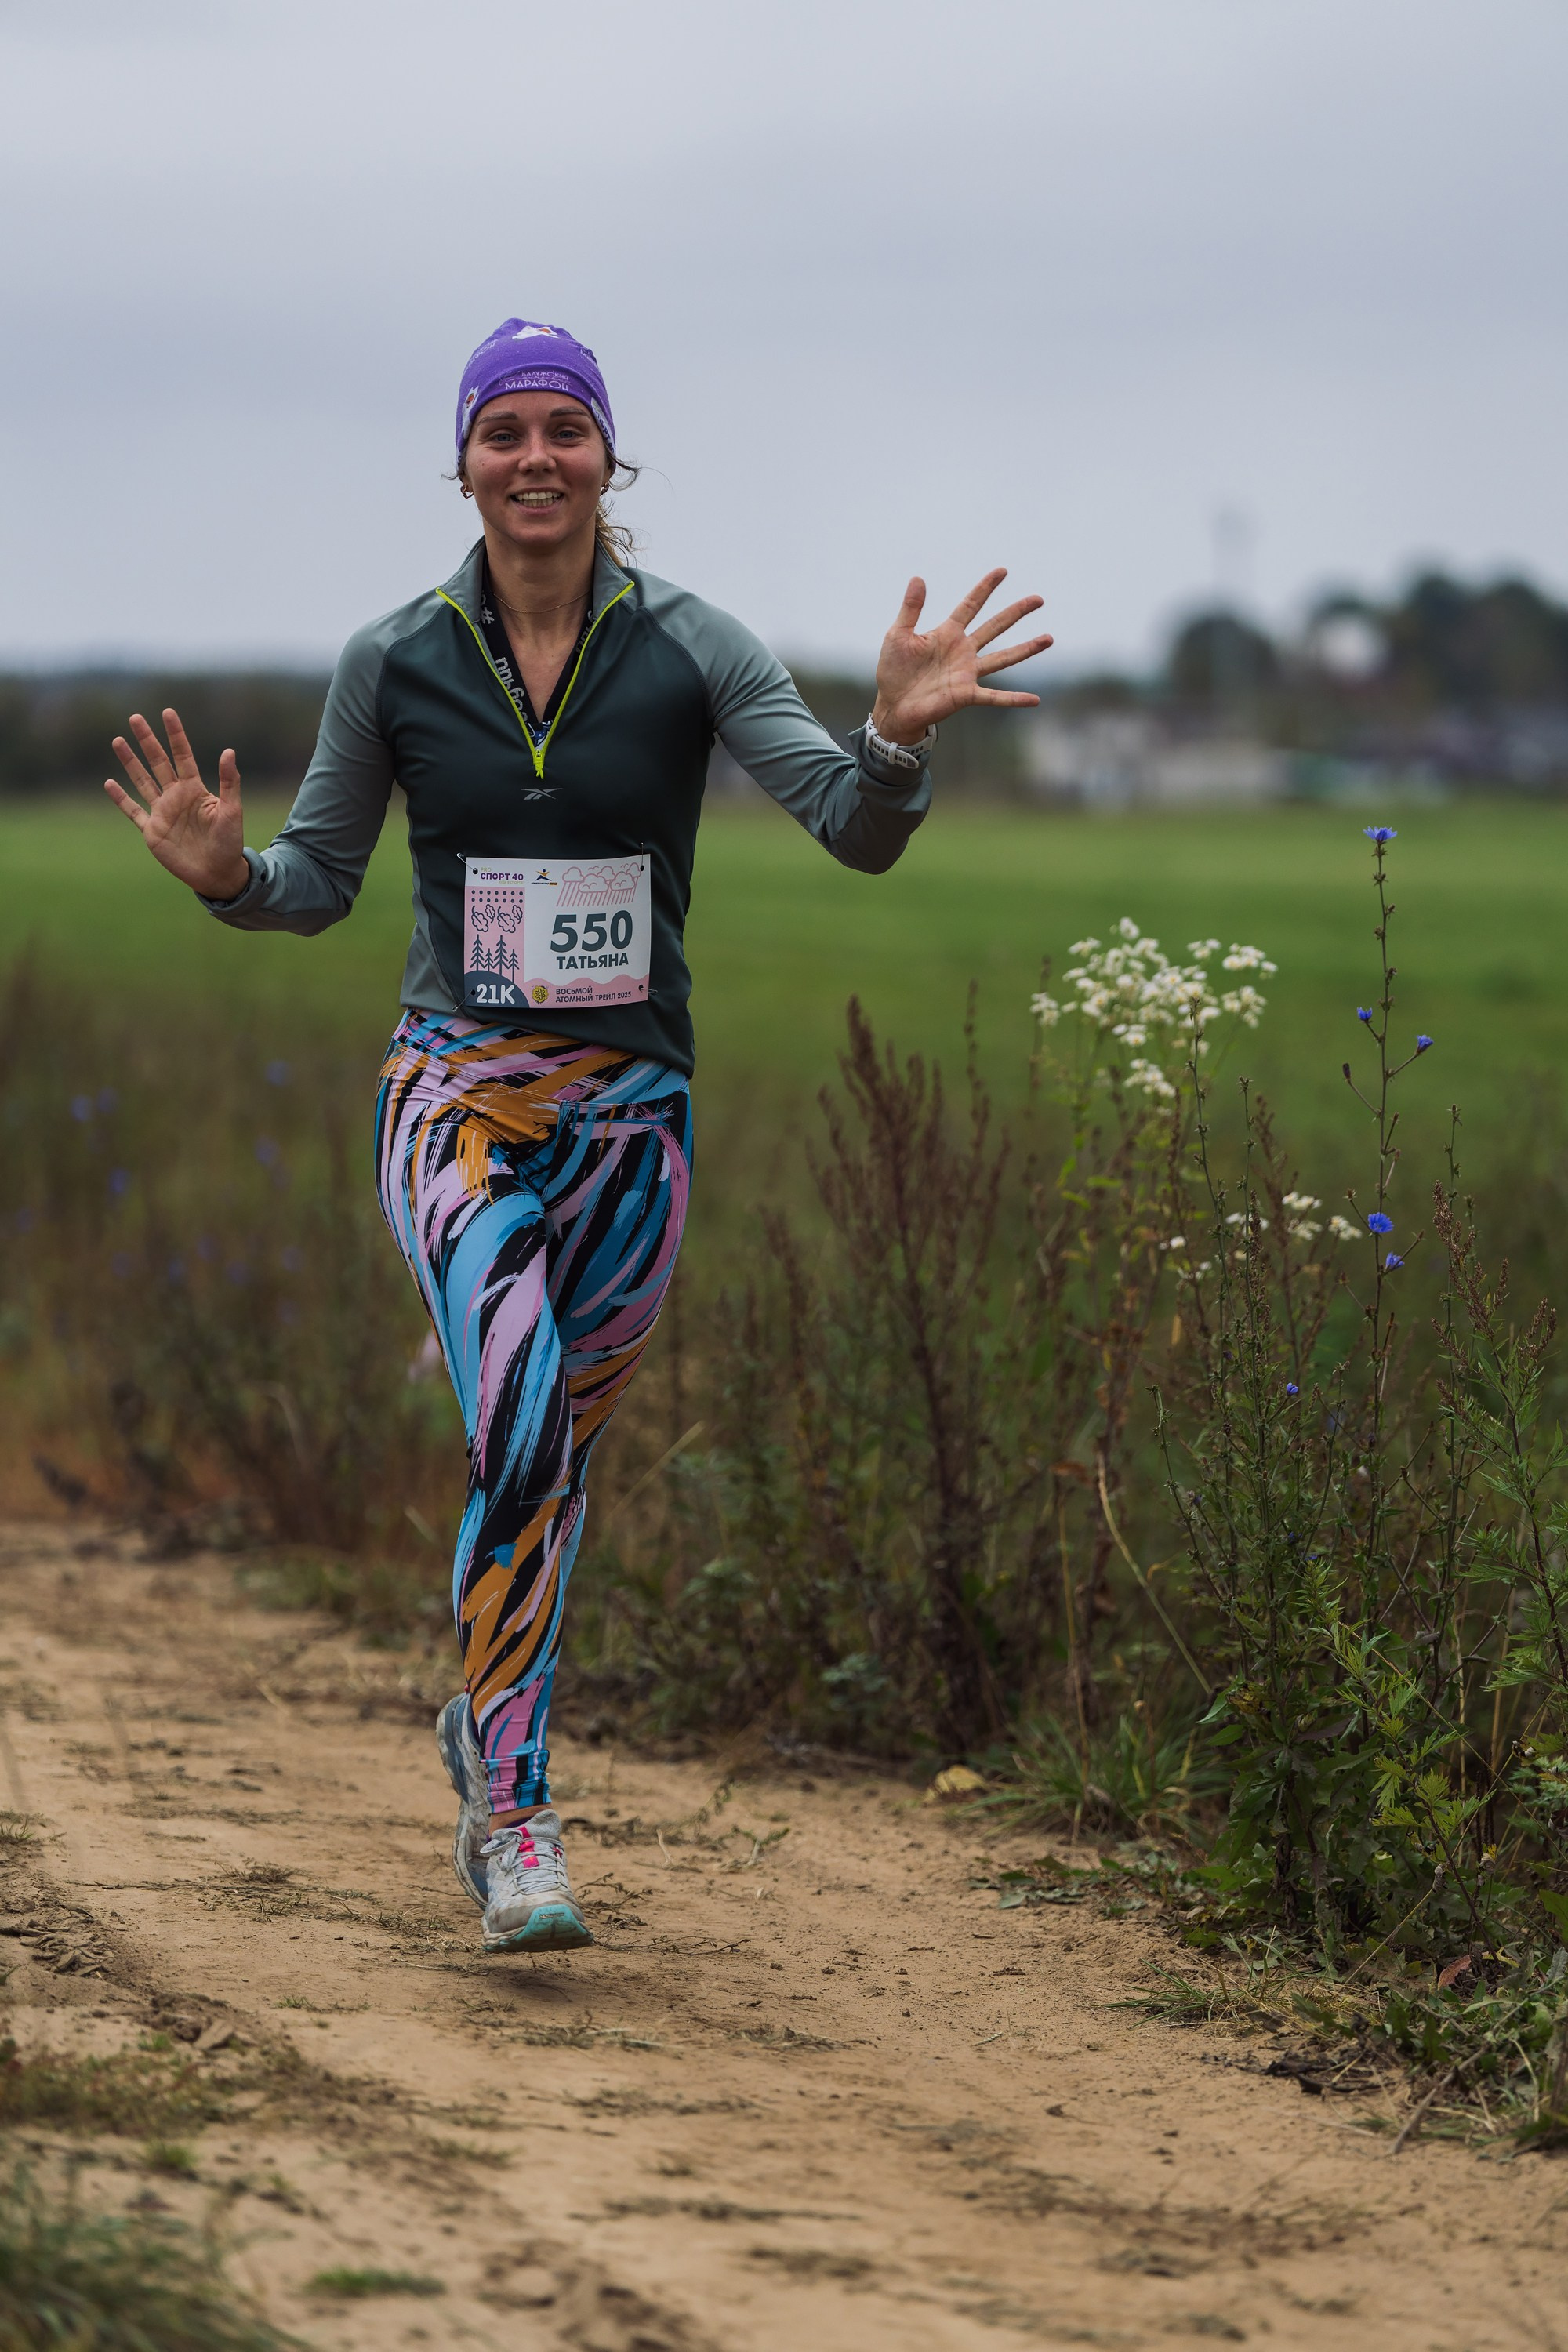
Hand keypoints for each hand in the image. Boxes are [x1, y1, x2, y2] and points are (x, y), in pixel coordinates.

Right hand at [104, 707, 249, 900]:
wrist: (218, 873)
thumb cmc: (229, 842)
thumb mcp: (231, 810)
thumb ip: (229, 782)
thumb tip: (229, 751)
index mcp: (195, 789)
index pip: (182, 755)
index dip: (175, 734)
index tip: (167, 712)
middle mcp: (176, 796)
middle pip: (158, 762)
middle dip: (147, 740)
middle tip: (135, 718)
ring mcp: (162, 812)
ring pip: (142, 781)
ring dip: (130, 762)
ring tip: (118, 740)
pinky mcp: (152, 830)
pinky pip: (133, 811)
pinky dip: (121, 798)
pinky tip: (109, 783)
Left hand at [871, 568, 1052, 746]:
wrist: (892, 705)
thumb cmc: (893, 670)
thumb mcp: (898, 635)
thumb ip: (911, 608)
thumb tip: (918, 577)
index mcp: (947, 633)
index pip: (971, 605)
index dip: (985, 588)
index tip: (1002, 571)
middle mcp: (963, 651)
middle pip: (995, 626)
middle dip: (1016, 612)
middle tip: (1038, 599)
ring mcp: (967, 673)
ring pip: (1004, 658)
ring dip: (1027, 649)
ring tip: (1049, 638)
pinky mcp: (966, 695)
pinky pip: (995, 697)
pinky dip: (1014, 699)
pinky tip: (1035, 700)